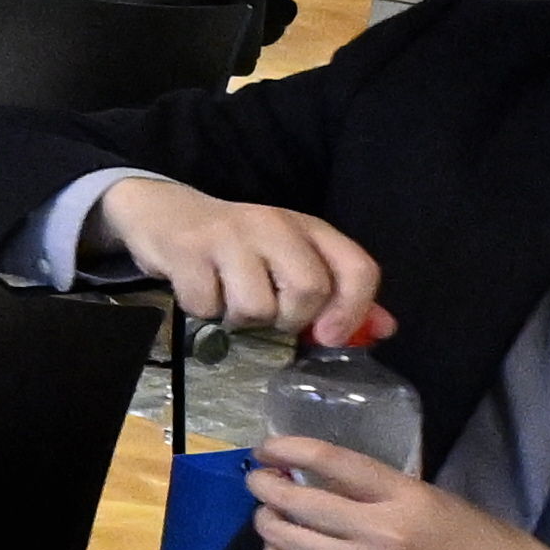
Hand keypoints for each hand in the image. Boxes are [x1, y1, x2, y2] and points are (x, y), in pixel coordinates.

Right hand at [82, 175, 388, 345]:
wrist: (164, 212)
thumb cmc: (237, 245)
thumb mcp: (291, 259)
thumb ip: (338, 294)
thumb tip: (385, 329)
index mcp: (307, 228)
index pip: (356, 268)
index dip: (353, 309)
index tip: (329, 336)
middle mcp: (273, 224)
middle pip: (308, 289)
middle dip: (289, 319)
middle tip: (269, 315)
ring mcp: (229, 235)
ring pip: (256, 306)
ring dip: (241, 320)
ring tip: (229, 301)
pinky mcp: (187, 250)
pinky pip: (207, 306)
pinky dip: (203, 312)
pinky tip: (199, 292)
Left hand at [253, 436, 549, 549]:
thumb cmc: (486, 549)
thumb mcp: (439, 503)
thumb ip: (385, 494)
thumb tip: (327, 484)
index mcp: (406, 495)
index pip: (332, 461)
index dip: (289, 449)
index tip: (269, 447)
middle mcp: (381, 530)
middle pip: (298, 501)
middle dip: (264, 486)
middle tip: (257, 480)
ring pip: (288, 540)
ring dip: (266, 523)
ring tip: (267, 516)